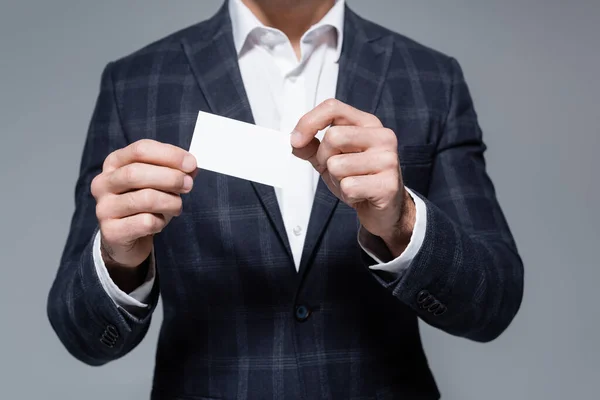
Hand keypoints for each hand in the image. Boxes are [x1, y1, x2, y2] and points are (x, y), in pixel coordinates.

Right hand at [91, 139, 196, 288]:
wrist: (128, 240)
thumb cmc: (145, 206)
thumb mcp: (160, 183)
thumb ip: (176, 171)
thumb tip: (191, 166)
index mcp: (114, 163)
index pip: (140, 149)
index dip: (169, 155)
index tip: (191, 164)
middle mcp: (103, 183)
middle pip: (137, 172)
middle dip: (170, 177)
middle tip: (189, 185)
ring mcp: (104, 208)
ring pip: (144, 198)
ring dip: (170, 202)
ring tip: (177, 207)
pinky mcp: (111, 231)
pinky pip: (145, 222)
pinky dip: (160, 222)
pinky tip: (159, 223)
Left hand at [290, 99, 414, 256]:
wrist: (384, 208)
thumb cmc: (358, 177)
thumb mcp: (330, 157)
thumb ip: (311, 146)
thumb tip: (295, 141)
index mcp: (367, 123)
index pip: (333, 108)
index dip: (309, 122)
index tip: (296, 140)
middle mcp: (382, 136)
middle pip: (333, 136)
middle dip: (323, 158)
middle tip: (334, 171)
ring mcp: (388, 159)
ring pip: (337, 165)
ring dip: (336, 180)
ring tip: (351, 182)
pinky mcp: (388, 184)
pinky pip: (349, 186)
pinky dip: (348, 194)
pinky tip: (360, 194)